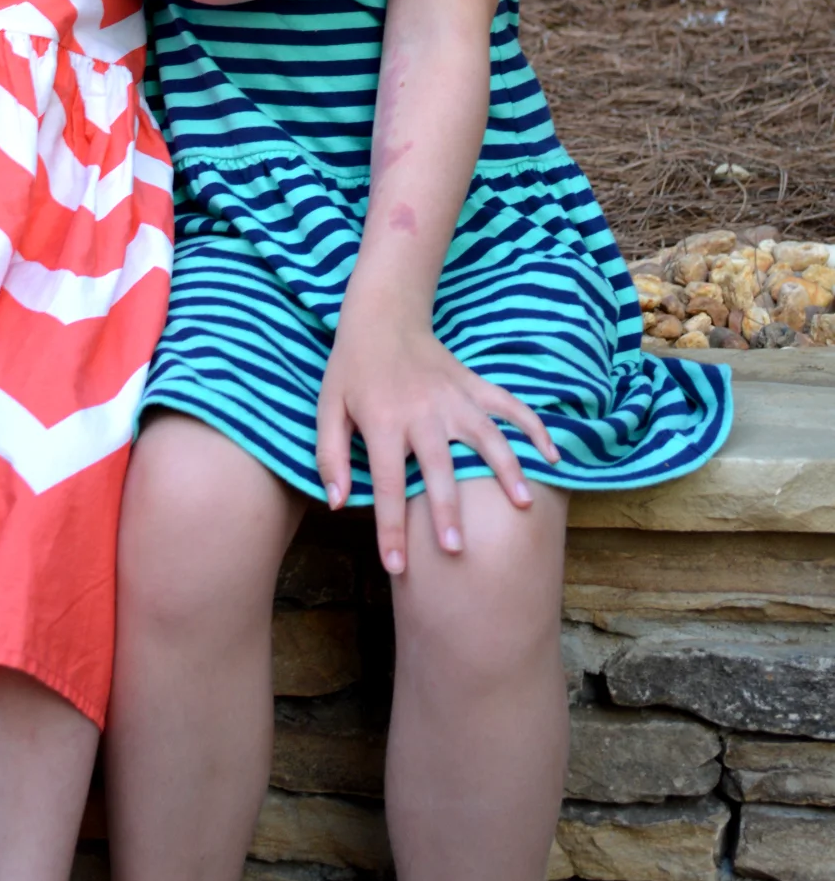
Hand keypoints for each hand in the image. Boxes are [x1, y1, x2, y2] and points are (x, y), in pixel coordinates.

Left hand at [316, 309, 559, 571]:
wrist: (383, 315)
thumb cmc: (352, 368)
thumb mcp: (328, 408)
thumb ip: (331, 456)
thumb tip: (337, 504)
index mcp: (383, 421)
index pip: (386, 483)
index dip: (390, 528)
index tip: (396, 566)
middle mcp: (422, 412)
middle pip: (437, 466)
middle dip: (447, 508)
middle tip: (456, 549)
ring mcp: (453, 397)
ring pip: (485, 436)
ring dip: (504, 469)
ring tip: (520, 505)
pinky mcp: (473, 385)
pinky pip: (509, 406)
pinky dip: (533, 428)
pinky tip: (552, 456)